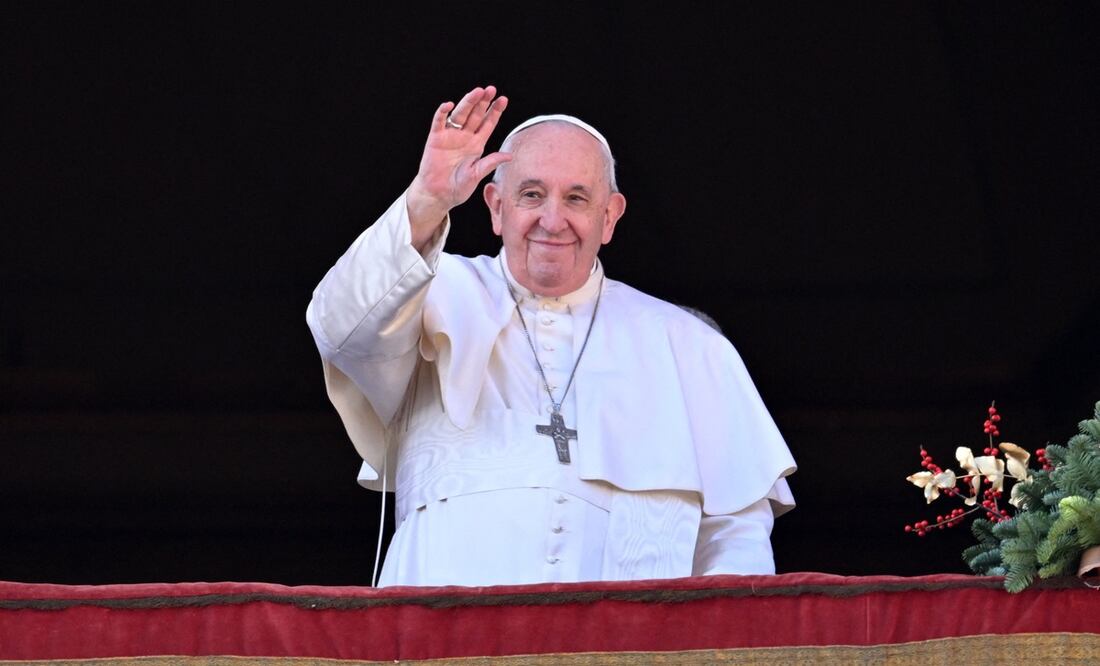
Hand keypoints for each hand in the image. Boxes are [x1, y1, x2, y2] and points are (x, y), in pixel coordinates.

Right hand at [407, 86, 510, 247]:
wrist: (438, 195)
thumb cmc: (458, 187)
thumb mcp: (477, 175)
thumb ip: (490, 163)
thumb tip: (509, 156)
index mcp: (477, 144)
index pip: (488, 124)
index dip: (495, 111)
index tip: (503, 99)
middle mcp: (465, 137)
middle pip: (475, 115)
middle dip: (483, 102)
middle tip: (491, 89)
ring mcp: (450, 136)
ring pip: (460, 115)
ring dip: (468, 102)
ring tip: (477, 92)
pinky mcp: (435, 139)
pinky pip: (439, 122)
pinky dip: (442, 113)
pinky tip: (448, 105)